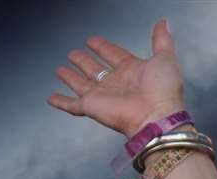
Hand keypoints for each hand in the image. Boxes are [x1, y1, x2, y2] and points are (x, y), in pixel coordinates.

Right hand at [47, 19, 185, 135]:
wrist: (156, 116)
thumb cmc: (163, 91)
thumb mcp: (165, 59)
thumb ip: (161, 40)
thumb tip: (163, 23)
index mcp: (132, 71)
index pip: (114, 55)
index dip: (104, 47)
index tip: (94, 41)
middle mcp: (116, 83)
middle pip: (95, 69)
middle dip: (84, 61)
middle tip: (74, 53)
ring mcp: (102, 96)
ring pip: (81, 84)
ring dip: (71, 77)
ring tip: (60, 70)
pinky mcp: (91, 107)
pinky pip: (72, 105)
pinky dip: (61, 102)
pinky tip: (51, 98)